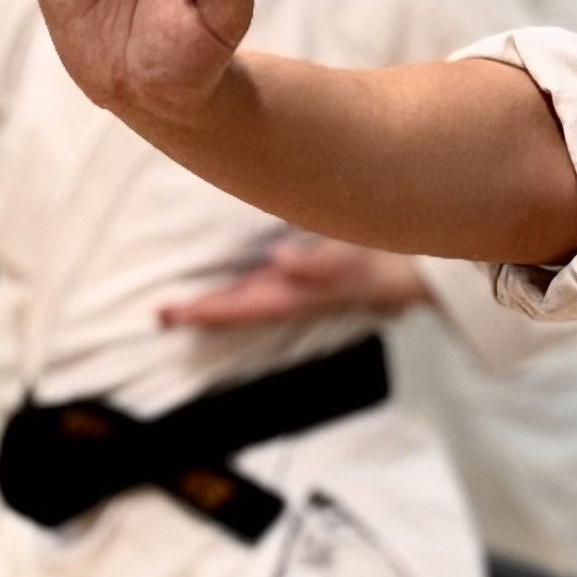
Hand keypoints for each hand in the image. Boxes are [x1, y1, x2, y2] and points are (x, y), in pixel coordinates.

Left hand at [160, 233, 431, 329]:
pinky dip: (239, 287)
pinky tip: (231, 281)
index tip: (174, 316)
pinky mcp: (305, 273)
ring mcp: (296, 285)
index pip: (241, 306)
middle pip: (236, 307)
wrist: (415, 269)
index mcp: (295, 294)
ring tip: (179, 309)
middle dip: (199, 313)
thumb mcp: (354, 260)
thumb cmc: (382, 263)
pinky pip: (261, 283)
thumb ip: (319, 263)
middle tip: (161, 316)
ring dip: (214, 304)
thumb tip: (279, 260)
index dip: (207, 312)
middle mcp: (290, 293)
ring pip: (246, 298)